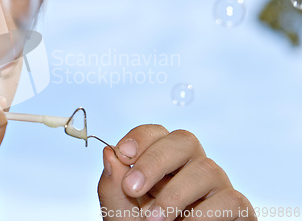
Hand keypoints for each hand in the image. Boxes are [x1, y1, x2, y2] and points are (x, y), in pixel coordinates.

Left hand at [98, 125, 256, 219]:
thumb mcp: (122, 213)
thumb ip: (114, 186)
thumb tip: (109, 153)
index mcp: (162, 163)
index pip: (156, 133)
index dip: (140, 137)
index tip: (122, 153)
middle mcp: (191, 167)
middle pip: (184, 140)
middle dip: (155, 160)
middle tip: (133, 188)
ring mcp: (216, 186)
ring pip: (206, 169)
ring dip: (175, 194)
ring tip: (153, 220)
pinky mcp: (237, 208)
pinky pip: (230, 199)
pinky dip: (203, 215)